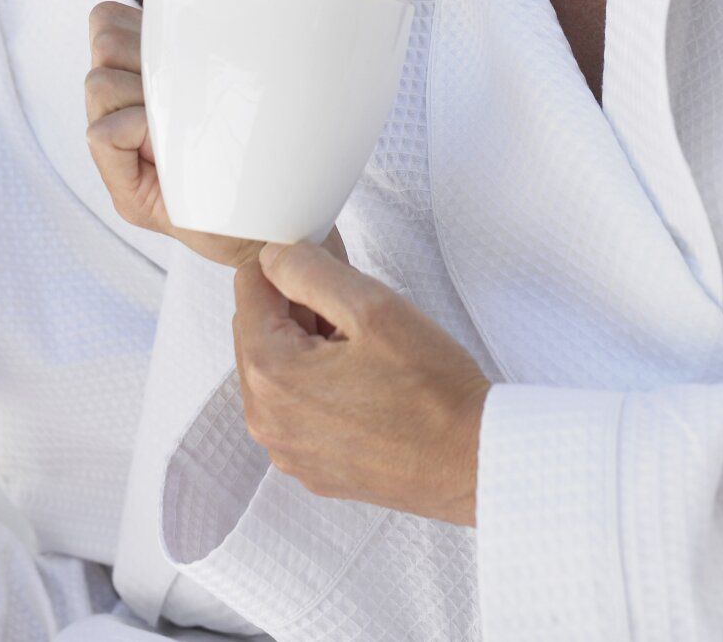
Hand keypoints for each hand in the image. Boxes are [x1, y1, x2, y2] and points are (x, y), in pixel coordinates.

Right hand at [86, 0, 266, 268]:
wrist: (282, 221)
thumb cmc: (259, 146)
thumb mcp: (230, 74)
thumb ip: (200, 28)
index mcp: (139, 79)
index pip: (106, 20)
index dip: (135, 20)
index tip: (179, 45)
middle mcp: (119, 113)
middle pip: (102, 44)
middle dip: (145, 52)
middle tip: (189, 86)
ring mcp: (119, 156)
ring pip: (98, 84)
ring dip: (146, 92)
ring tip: (187, 119)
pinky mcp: (128, 193)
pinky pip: (104, 132)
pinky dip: (139, 130)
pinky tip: (175, 145)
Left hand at [233, 242, 489, 525]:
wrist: (474, 461)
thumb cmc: (432, 390)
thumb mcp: (371, 306)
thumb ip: (308, 270)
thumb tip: (272, 257)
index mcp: (271, 374)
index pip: (249, 288)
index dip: (289, 268)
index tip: (329, 273)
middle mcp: (266, 420)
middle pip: (258, 329)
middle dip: (297, 309)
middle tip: (355, 315)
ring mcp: (287, 449)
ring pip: (277, 367)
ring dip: (308, 346)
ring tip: (364, 351)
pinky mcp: (311, 466)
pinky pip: (296, 407)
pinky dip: (318, 385)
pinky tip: (365, 385)